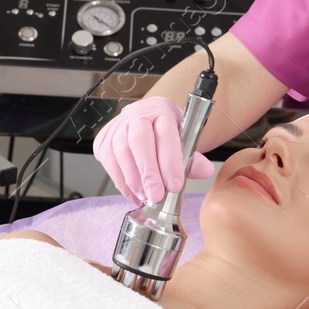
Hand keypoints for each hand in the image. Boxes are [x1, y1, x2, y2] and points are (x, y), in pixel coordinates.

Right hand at [92, 96, 216, 205]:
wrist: (144, 122)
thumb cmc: (165, 133)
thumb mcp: (184, 140)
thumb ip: (193, 158)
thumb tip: (205, 170)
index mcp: (162, 110)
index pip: (165, 133)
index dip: (170, 160)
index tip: (175, 185)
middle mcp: (136, 115)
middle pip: (139, 141)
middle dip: (148, 172)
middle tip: (157, 195)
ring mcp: (116, 127)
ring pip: (122, 154)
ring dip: (135, 181)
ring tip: (147, 198)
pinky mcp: (103, 142)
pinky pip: (111, 166)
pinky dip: (124, 184)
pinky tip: (136, 194)